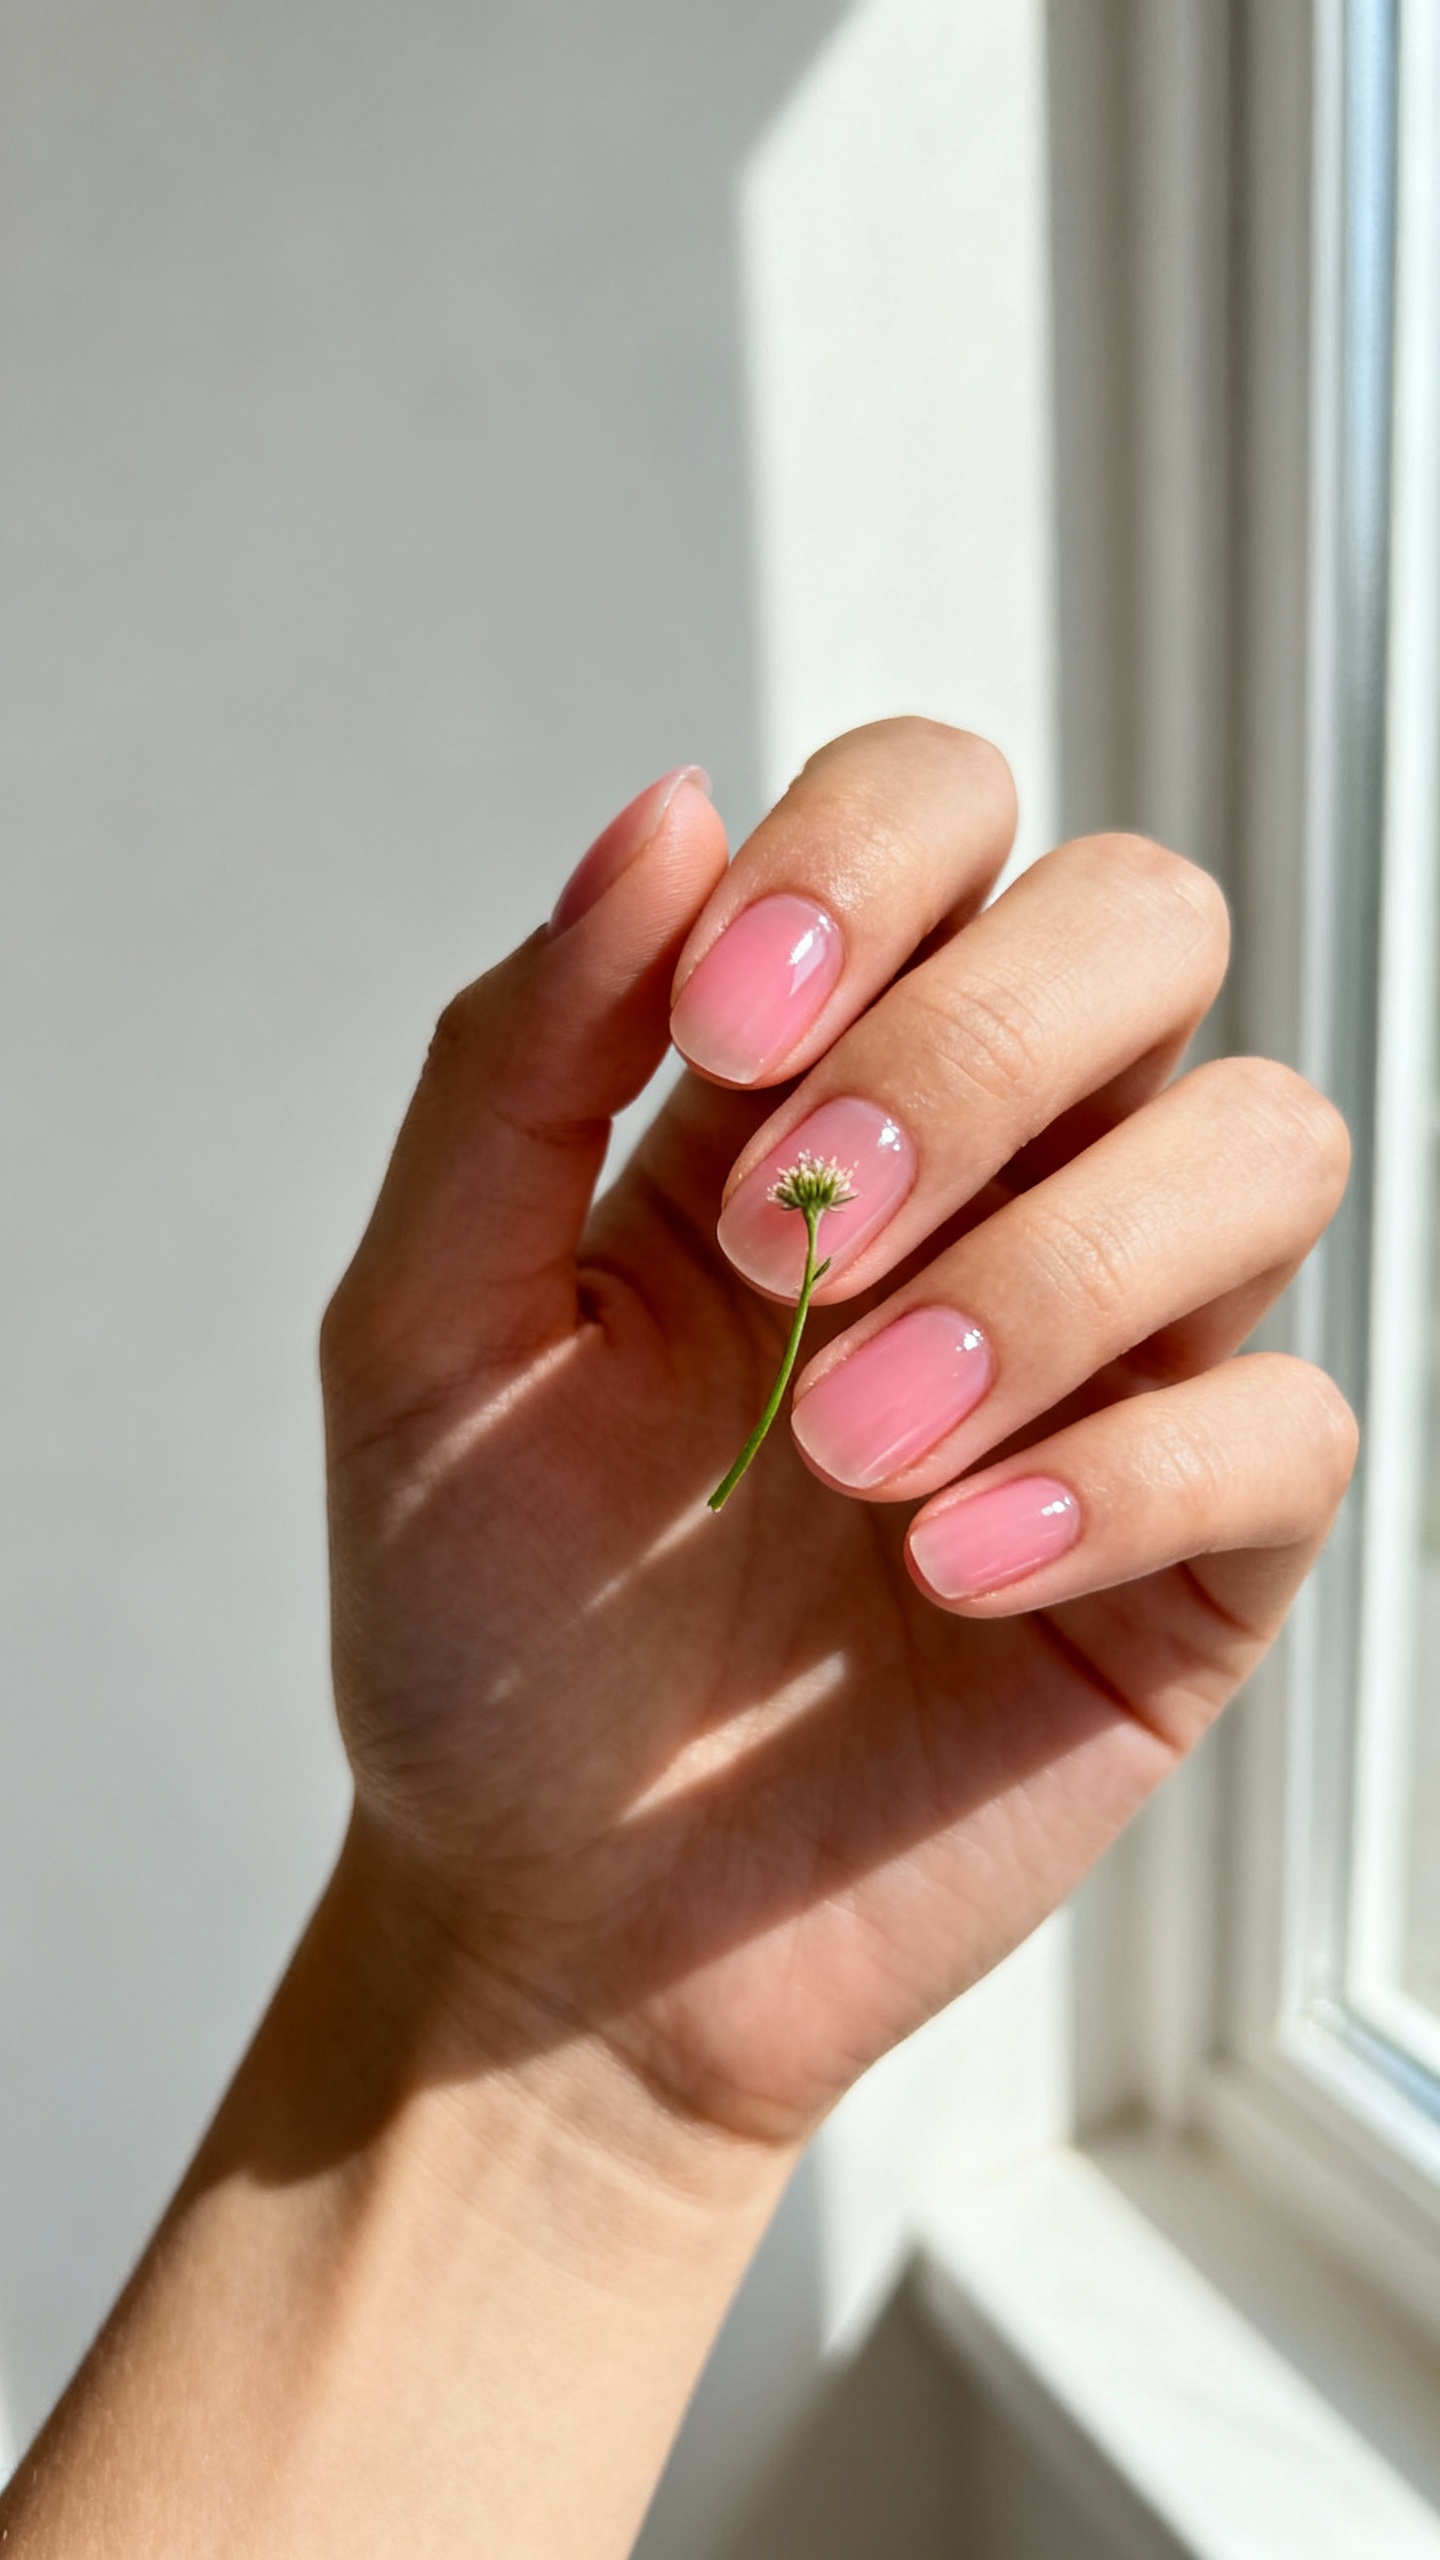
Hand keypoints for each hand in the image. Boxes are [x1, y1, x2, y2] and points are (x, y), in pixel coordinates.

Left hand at [322, 718, 1353, 2148]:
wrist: (555, 1919)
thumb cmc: (484, 1620)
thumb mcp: (425, 1326)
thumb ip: (522, 1057)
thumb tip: (666, 803)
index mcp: (805, 1084)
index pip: (941, 808)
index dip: (866, 864)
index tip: (722, 1037)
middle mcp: (993, 1176)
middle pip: (1145, 922)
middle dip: (983, 1048)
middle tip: (806, 1241)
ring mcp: (1114, 1353)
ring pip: (1264, 1140)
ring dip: (1057, 1272)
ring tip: (855, 1454)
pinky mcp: (1196, 1544)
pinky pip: (1289, 1423)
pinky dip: (1128, 1478)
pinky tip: (953, 1575)